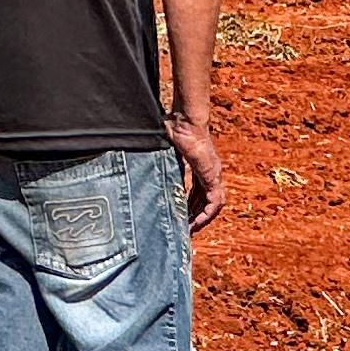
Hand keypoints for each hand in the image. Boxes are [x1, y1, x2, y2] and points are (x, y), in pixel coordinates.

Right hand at [167, 111, 225, 228]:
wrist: (184, 120)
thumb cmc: (174, 127)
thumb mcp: (164, 149)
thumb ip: (158, 158)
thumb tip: (135, 152)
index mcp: (199, 166)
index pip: (198, 191)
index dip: (190, 204)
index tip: (180, 215)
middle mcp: (209, 172)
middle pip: (205, 200)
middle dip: (195, 215)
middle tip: (184, 229)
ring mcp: (213, 174)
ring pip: (213, 204)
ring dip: (202, 218)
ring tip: (190, 230)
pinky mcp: (213, 176)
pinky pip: (214, 202)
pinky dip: (206, 214)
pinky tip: (195, 223)